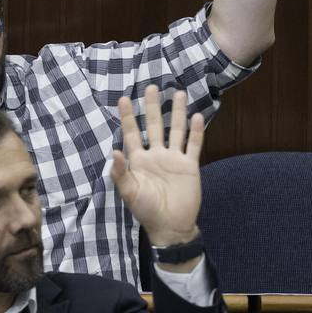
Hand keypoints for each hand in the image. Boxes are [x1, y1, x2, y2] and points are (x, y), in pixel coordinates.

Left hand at [111, 85, 203, 245]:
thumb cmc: (145, 210)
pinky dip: (196, 131)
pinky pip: (193, 145)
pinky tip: (198, 116)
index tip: (123, 99)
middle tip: (152, 87)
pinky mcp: (189, 166)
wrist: (170, 225)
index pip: (131, 133)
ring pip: (176, 130)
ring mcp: (173, 159)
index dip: (127, 117)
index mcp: (138, 160)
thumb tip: (113, 151)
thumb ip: (120, 172)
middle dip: (152, 107)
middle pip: (154, 126)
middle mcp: (155, 155)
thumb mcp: (128, 192)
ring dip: (177, 113)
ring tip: (179, 94)